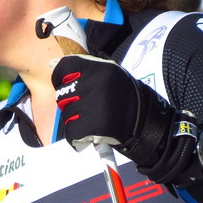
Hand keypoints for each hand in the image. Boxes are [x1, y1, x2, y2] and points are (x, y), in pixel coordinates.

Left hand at [52, 54, 196, 182]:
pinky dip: (78, 137)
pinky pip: (72, 132)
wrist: (151, 126)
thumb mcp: (110, 75)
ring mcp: (96, 105)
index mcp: (101, 67)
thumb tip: (51, 64)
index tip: (69, 86)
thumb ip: (83, 69)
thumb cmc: (126, 98)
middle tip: (89, 108)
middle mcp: (98, 83)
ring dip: (76, 120)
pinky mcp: (96, 127)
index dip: (61, 78)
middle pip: (62, 93)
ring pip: (66, 114)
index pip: (63, 67)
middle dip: (70, 103)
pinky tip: (92, 134)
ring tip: (95, 120)